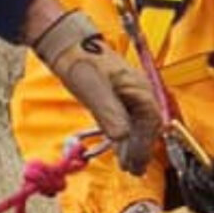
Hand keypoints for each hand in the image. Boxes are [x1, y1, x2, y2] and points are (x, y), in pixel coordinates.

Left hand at [32, 11, 161, 175]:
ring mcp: (127, 94)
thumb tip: (122, 139)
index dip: (143, 146)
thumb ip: (110, 114)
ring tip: (128, 165)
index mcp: (140, 89)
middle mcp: (138, 92)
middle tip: (133, 170)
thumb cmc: (80, 59)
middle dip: (140, 149)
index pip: (149, 124)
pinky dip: (123, 136)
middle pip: (146, 127)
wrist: (63, 41)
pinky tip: (118, 148)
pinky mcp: (115, 96)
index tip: (135, 164)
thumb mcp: (94, 89)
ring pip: (136, 125)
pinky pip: (125, 120)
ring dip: (132, 145)